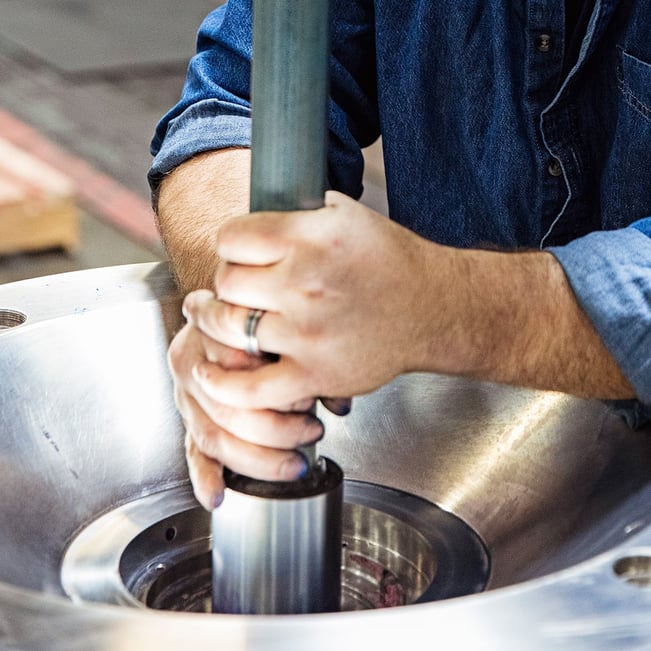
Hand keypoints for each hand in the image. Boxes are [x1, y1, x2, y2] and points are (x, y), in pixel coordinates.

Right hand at [169, 290, 351, 509]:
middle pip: (227, 407)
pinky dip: (205, 475)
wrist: (240, 314)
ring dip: (256, 457)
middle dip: (274, 428)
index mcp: (212, 332)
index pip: (241, 368)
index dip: (277, 389)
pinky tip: (217, 494)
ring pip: (213, 435)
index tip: (309, 397)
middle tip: (312, 431)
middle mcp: (193, 364)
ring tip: (293, 464)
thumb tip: (340, 405)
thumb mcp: (286, 329)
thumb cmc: (266, 320)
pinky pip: (194, 451)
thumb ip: (310, 361)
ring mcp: (187, 395)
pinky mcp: (189, 419)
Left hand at [188, 191, 430, 410]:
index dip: (230, 245)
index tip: (236, 254)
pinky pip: (250, 388)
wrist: (434, 308)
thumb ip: (300, 214)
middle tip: (239, 288)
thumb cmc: (392, 262)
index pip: (231, 237)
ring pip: (230, 328)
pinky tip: (212, 372)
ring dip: (217, 325)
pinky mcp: (314, 374)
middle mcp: (305, 282)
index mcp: (312, 237)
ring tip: (214, 319)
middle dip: (228, 284)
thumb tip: (258, 218)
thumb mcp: (349, 216)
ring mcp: (307, 332)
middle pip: (227, 282)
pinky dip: (223, 385)